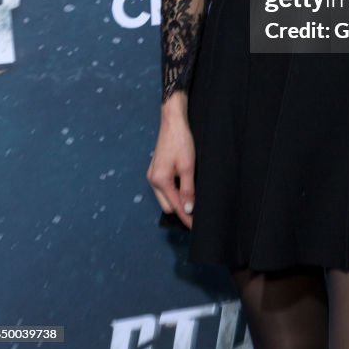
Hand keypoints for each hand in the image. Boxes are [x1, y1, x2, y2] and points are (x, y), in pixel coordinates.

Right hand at [146, 92, 195, 228]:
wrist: (173, 121)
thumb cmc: (181, 141)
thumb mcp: (188, 166)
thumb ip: (188, 189)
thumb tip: (188, 210)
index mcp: (160, 181)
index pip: (175, 206)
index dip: (186, 217)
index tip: (195, 227)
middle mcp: (153, 180)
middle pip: (167, 205)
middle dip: (180, 210)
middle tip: (196, 213)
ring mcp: (152, 174)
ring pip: (165, 197)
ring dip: (177, 200)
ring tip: (192, 200)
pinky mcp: (156, 169)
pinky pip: (164, 187)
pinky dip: (173, 191)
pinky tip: (183, 188)